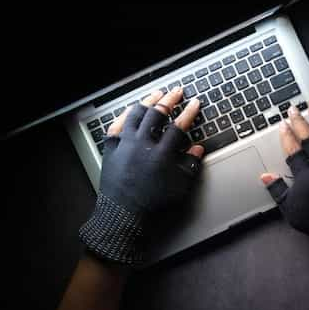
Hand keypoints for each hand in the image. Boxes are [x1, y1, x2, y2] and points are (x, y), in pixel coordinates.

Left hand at [79, 88, 204, 264]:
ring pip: (135, 115)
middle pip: (156, 114)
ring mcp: (124, 145)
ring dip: (147, 102)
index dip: (189, 113)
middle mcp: (142, 144)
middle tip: (177, 92)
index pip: (179, 126)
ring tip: (155, 95)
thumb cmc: (154, 206)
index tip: (195, 103)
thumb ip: (190, 166)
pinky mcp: (110, 150)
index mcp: (161, 154)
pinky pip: (117, 126)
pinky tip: (131, 111)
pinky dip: (125, 116)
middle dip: (169, 100)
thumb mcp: (180, 188)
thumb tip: (197, 150)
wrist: (123, 217)